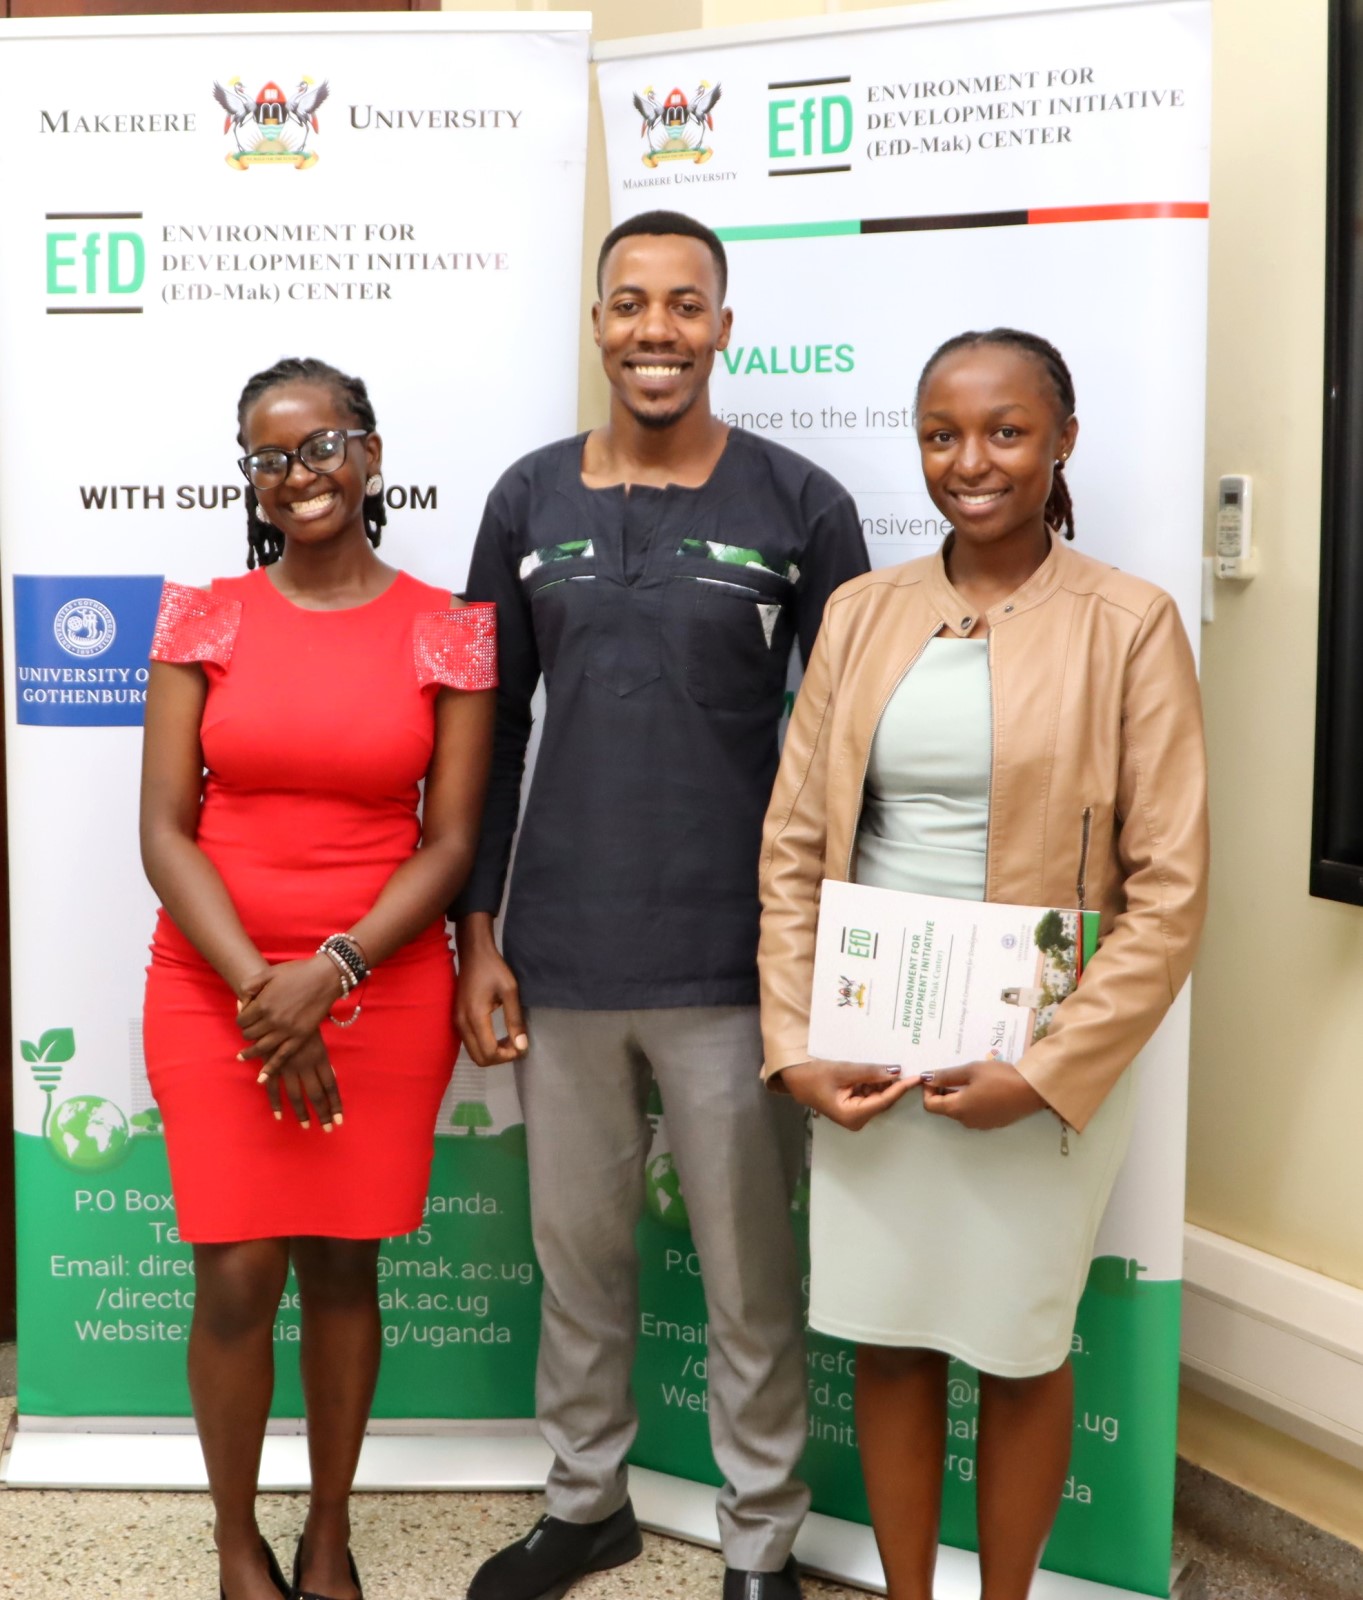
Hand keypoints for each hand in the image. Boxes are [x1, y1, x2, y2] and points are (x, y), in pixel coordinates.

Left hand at [236, 957, 344, 1070]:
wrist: (324, 977)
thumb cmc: (297, 972)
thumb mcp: (269, 973)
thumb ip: (250, 986)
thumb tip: (241, 1001)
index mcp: (262, 1004)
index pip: (241, 1020)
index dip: (241, 1018)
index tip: (246, 1016)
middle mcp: (272, 1020)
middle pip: (249, 1034)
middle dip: (247, 1032)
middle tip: (251, 1029)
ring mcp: (286, 1031)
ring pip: (261, 1048)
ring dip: (250, 1053)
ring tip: (242, 1057)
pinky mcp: (300, 1037)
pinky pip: (281, 1057)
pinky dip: (270, 1068)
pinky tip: (261, 1077)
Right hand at [259, 1028, 342, 1131]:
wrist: (281, 1006)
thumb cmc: (303, 1020)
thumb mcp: (317, 1039)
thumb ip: (322, 1061)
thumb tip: (331, 1077)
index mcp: (320, 1057)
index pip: (331, 1086)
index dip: (335, 1104)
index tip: (339, 1120)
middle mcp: (306, 1064)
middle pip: (317, 1094)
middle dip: (322, 1113)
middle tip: (327, 1129)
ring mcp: (288, 1066)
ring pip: (296, 1095)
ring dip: (301, 1112)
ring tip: (306, 1125)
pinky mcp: (272, 1065)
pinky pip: (273, 1089)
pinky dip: (275, 1103)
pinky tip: (279, 1115)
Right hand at [455, 922, 527, 1066]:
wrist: (474, 954)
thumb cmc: (494, 968)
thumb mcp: (510, 991)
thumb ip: (515, 1020)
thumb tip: (521, 1046)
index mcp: (475, 1017)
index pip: (489, 1052)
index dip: (507, 1056)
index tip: (521, 1046)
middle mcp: (462, 1023)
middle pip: (479, 1058)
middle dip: (499, 1058)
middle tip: (516, 1045)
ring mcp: (457, 1022)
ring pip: (473, 1053)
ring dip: (491, 1053)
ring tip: (509, 1040)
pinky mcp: (457, 1019)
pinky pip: (469, 1043)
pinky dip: (483, 1046)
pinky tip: (497, 1036)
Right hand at [778, 1060, 916, 1130]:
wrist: (793, 1076)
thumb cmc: (813, 1075)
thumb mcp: (842, 1071)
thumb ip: (870, 1072)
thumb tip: (895, 1071)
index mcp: (853, 1116)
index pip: (884, 1101)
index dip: (901, 1088)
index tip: (916, 1077)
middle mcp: (856, 1118)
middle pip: (883, 1100)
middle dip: (895, 1084)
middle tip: (911, 1067)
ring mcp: (854, 1112)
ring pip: (877, 1096)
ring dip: (885, 1081)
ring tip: (898, 1064)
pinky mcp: (852, 1104)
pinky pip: (869, 1093)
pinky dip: (875, 1081)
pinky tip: (882, 1069)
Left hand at [921, 1059, 1047, 1129]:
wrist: (1031, 1091)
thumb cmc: (1000, 1078)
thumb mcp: (971, 1071)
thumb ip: (947, 1075)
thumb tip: (927, 1077)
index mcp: (957, 1109)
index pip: (930, 1105)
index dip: (927, 1090)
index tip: (934, 1076)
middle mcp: (966, 1121)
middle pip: (944, 1109)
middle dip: (942, 1091)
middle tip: (951, 1074)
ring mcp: (980, 1124)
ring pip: (959, 1111)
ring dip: (957, 1096)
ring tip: (968, 1078)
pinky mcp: (992, 1123)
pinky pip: (973, 1113)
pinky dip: (970, 1102)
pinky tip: (982, 1087)